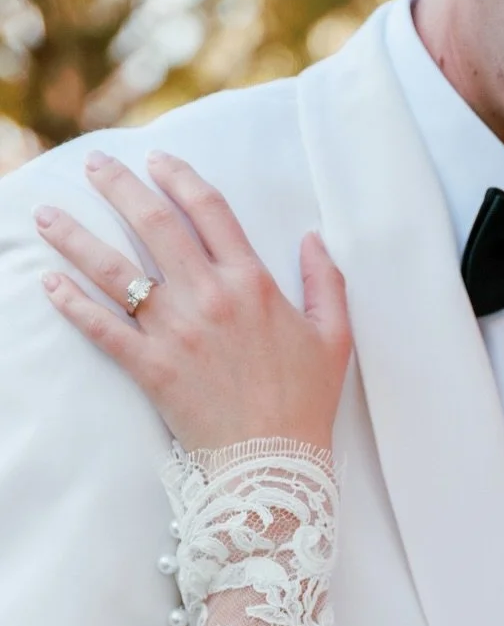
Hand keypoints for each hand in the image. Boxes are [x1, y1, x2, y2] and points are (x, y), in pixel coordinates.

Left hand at [35, 151, 349, 452]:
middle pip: (153, 223)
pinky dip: (72, 304)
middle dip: (117, 186)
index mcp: (252, 283)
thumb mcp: (334, 339)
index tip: (157, 161)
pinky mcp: (151, 367)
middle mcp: (209, 297)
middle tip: (93, 164)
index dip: (179, 177)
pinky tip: (50, 284)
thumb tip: (313, 240)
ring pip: (115, 269)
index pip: (208, 210)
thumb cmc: (307, 404)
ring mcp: (176, 331)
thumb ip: (325, 283)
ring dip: (75, 236)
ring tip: (48, 214)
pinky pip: (102, 328)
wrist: (276, 464)